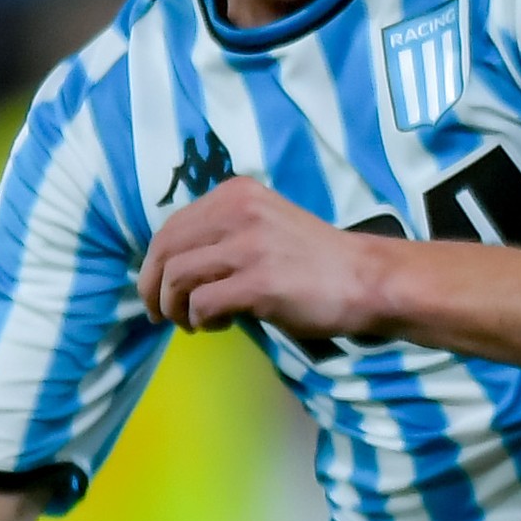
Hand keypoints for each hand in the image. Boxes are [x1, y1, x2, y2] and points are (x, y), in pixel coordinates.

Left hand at [138, 176, 392, 337]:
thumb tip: (175, 267)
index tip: (157, 290)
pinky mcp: (258, 283)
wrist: (366, 280)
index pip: (172, 226)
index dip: (154, 263)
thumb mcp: (265, 225)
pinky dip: (201, 320)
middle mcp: (238, 211)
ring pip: (177, 277)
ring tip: (192, 324)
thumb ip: (225, 233)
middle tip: (161, 314)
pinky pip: (203, 304)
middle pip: (166, 250)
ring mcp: (248, 246)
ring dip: (175, 308)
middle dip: (154, 288)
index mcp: (236, 194)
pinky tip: (219, 326)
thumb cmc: (316, 261)